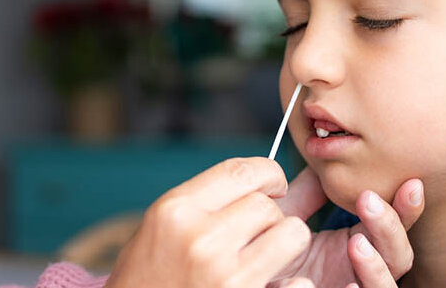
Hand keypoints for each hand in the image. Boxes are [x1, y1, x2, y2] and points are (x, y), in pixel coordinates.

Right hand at [105, 157, 312, 287]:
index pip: (241, 170)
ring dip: (286, 245)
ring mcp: (225, 276)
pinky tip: (272, 287)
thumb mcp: (161, 229)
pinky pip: (299, 284)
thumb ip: (206, 202)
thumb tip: (273, 179)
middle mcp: (199, 239)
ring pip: (292, 233)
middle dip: (271, 216)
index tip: (275, 185)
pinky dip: (294, 285)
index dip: (269, 173)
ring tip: (267, 258)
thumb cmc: (145, 279)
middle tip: (258, 236)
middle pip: (267, 204)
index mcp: (175, 211)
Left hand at [271, 169, 424, 287]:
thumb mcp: (287, 218)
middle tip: (368, 200)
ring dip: (377, 266)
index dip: (405, 208)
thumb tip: (325, 162)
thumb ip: (307, 193)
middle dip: (391, 229)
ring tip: (356, 243)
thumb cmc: (270, 254)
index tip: (410, 183)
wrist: (248, 281)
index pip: (391, 227)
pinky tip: (347, 284)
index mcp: (357, 245)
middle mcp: (359, 272)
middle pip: (399, 257)